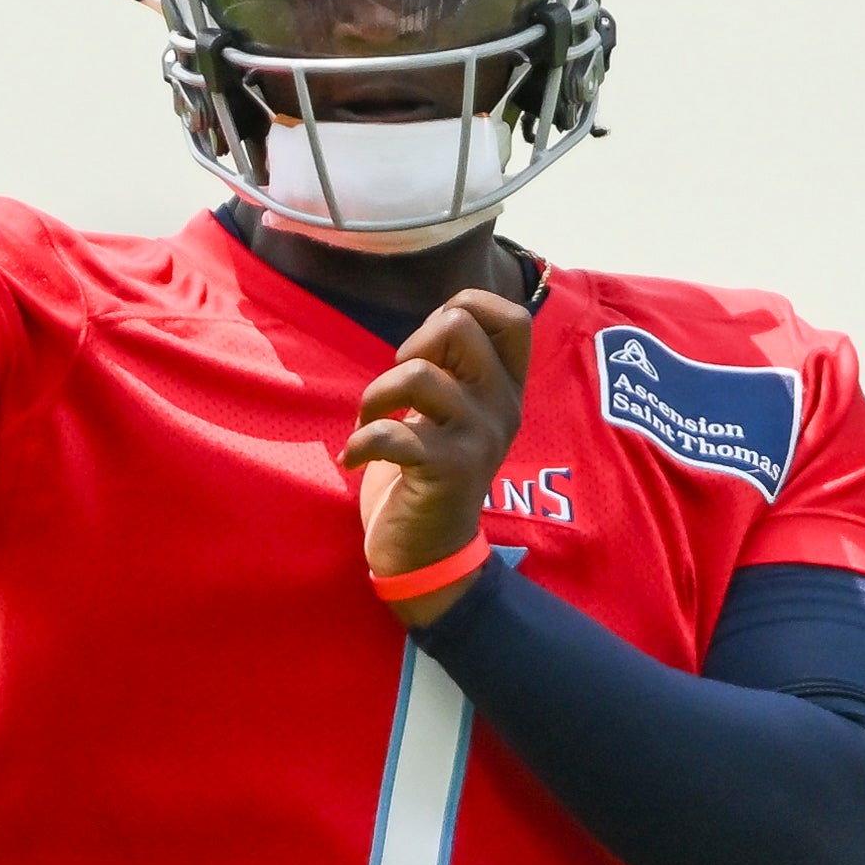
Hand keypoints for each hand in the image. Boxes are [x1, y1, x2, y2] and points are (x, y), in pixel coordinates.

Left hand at [340, 289, 531, 622]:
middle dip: (411, 346)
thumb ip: (457, 368)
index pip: (512, 316)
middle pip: (459, 326)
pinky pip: (390, 431)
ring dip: (375, 395)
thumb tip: (442, 317)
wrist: (430, 555)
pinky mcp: (447, 470)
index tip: (431, 349)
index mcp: (507, 390)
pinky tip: (353, 459)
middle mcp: (502, 408)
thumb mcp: (455, 412)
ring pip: (417, 374)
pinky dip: (358, 441)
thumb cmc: (430, 474)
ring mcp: (478, 438)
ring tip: (367, 425)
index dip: (463, 308)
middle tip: (398, 390)